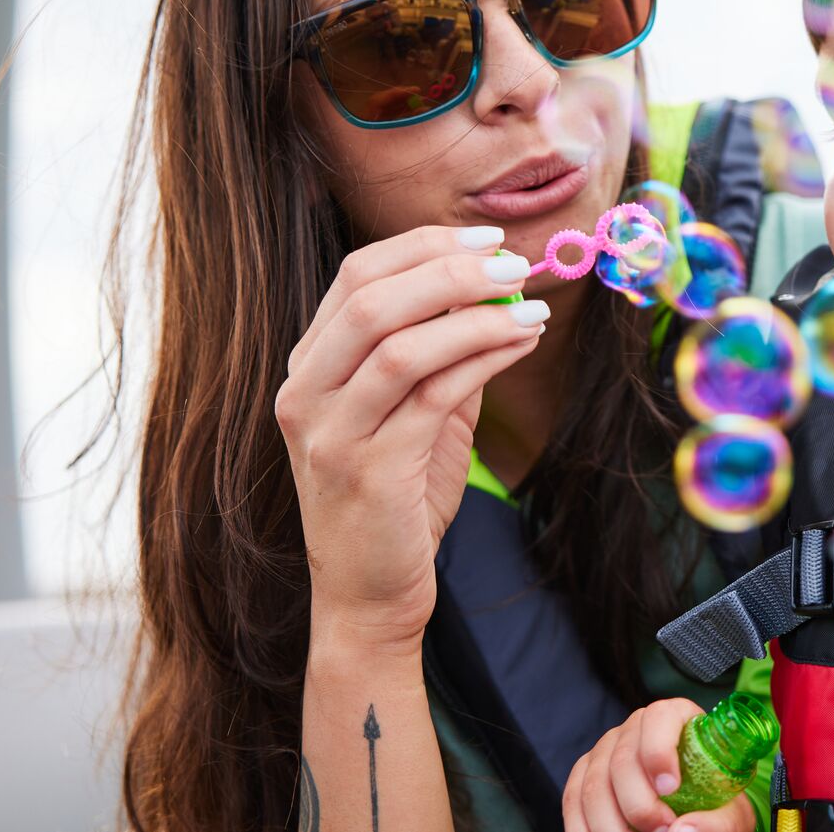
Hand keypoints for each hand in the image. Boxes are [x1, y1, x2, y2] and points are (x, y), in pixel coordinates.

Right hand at [276, 224, 546, 656]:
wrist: (369, 595)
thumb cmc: (396, 498)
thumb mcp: (416, 413)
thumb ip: (441, 354)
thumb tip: (497, 292)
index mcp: (309, 366)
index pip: (356, 275)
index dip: (424, 245)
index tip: (487, 237)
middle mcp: (305, 392)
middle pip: (371, 298)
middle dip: (451, 269)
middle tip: (514, 265)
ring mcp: (329, 433)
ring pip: (399, 344)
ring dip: (474, 314)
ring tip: (529, 306)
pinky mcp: (367, 471)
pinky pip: (432, 395)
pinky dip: (484, 358)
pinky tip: (521, 345)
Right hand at [563, 699, 756, 831]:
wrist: (697, 811)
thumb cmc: (716, 805)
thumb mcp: (732, 813)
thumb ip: (719, 822)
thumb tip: (684, 830)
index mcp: (676, 718)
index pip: (660, 717)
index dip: (659, 751)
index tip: (670, 790)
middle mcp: (634, 728)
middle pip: (622, 760)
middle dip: (639, 806)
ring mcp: (605, 750)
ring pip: (593, 785)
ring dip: (612, 825)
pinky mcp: (584, 775)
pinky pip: (572, 801)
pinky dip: (584, 828)